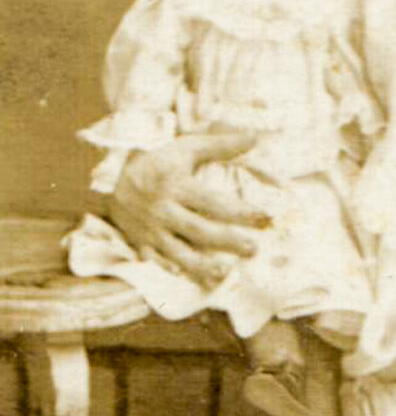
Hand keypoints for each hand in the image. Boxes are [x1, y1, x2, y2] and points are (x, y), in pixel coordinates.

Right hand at [109, 129, 268, 274]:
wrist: (109, 177)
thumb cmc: (157, 162)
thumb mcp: (185, 148)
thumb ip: (220, 144)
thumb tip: (254, 137)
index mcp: (176, 186)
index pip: (213, 202)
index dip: (240, 211)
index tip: (266, 217)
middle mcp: (163, 210)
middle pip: (199, 230)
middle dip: (227, 242)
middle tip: (254, 249)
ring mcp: (150, 230)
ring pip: (178, 252)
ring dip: (202, 265)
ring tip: (225, 272)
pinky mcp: (140, 244)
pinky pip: (156, 262)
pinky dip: (171, 271)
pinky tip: (189, 279)